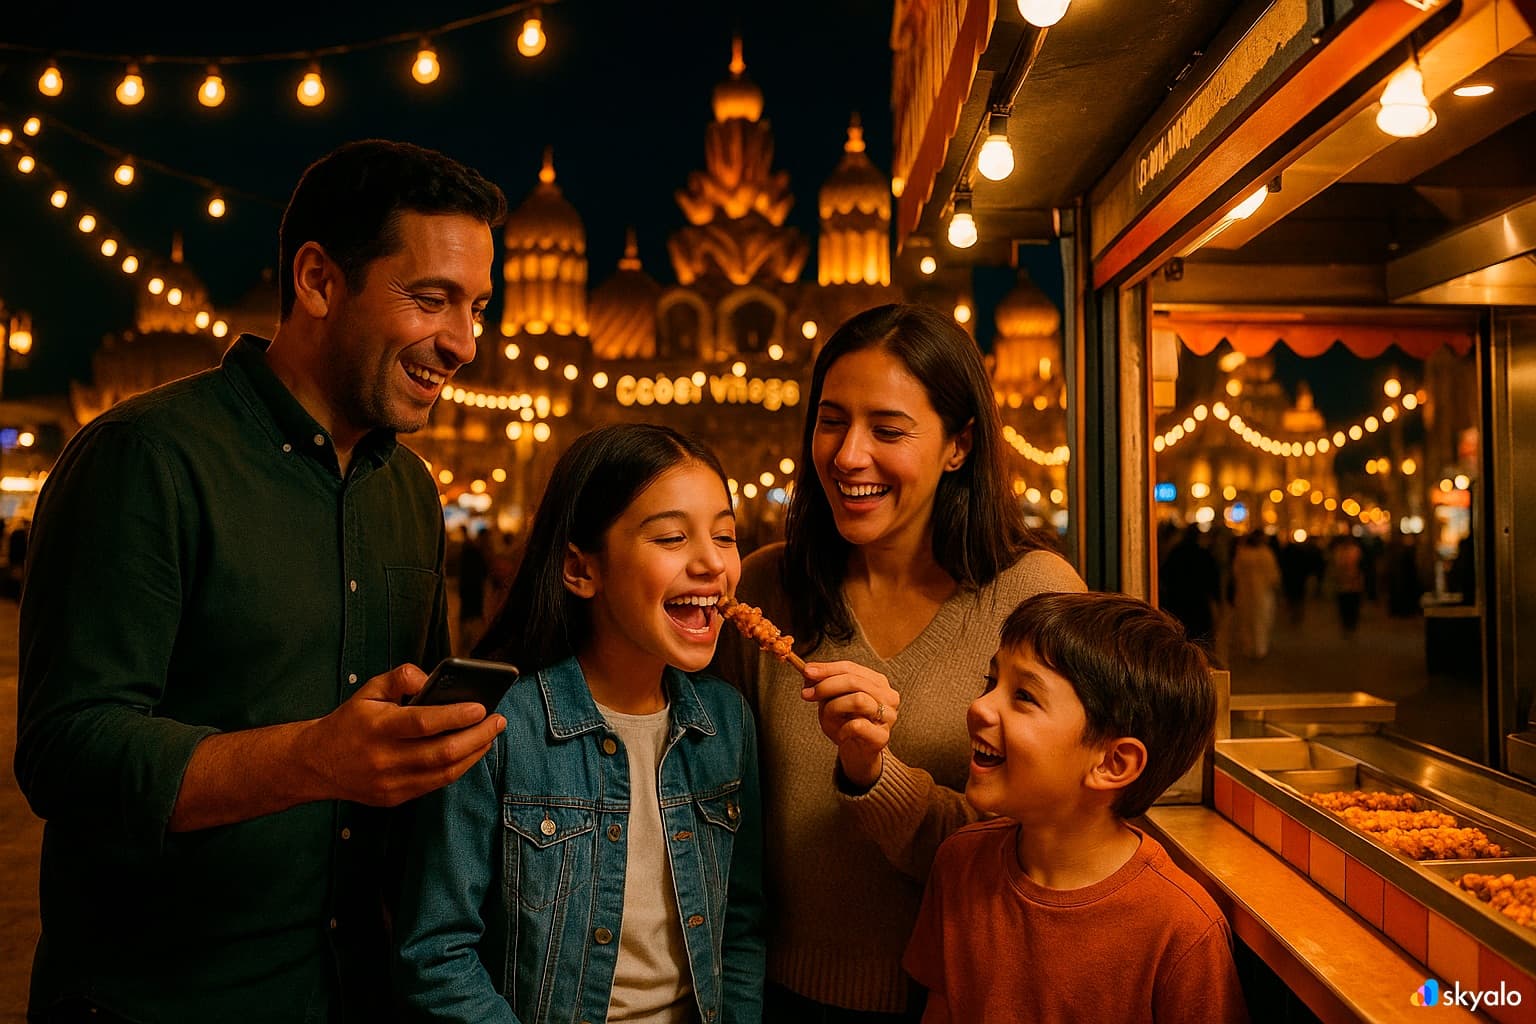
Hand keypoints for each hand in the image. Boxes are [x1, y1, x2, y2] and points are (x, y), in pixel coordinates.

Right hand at [302, 664, 505, 806]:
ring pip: (444, 773)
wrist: (315, 763)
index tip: (482, 707)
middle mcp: (384, 758)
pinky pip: (435, 784)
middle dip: (478, 736)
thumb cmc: (350, 721)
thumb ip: (400, 677)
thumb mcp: (368, 690)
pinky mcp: (394, 798)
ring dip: (474, 753)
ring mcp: (390, 783)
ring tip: (490, 735)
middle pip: (441, 752)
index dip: (456, 715)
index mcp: (377, 727)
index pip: (423, 722)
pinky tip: (470, 752)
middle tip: (498, 720)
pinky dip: (458, 768)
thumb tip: (432, 678)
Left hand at [801, 660, 899, 789]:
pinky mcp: (882, 736)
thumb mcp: (832, 701)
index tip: (807, 672)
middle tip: (807, 694)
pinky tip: (840, 735)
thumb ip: (824, 686)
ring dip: (834, 707)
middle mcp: (888, 696)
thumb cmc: (846, 724)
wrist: (858, 754)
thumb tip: (808, 674)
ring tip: (827, 718)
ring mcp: (889, 716)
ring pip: (858, 700)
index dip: (827, 668)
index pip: (850, 667)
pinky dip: (842, 729)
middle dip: (826, 686)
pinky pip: (857, 725)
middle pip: (854, 681)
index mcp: (877, 682)